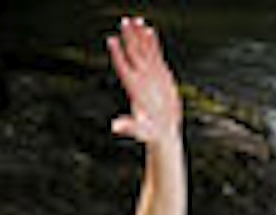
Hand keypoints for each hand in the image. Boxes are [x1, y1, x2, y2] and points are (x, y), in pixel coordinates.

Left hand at [108, 17, 180, 143]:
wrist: (163, 131)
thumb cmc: (150, 133)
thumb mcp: (141, 130)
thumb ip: (129, 126)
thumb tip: (115, 127)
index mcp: (133, 89)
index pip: (123, 67)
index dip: (117, 55)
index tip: (111, 41)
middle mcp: (139, 78)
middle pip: (132, 54)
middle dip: (129, 38)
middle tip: (125, 21)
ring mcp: (149, 74)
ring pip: (142, 51)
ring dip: (138, 36)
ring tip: (136, 19)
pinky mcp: (159, 74)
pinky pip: (154, 54)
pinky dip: (152, 42)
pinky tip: (149, 29)